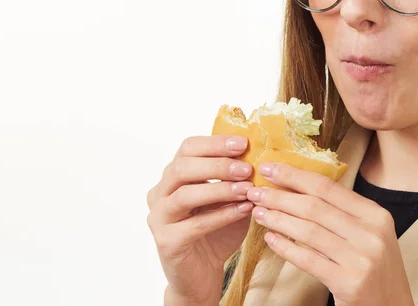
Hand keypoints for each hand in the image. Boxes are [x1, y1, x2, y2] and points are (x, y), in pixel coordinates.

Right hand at [147, 135, 255, 304]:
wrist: (202, 274)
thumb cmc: (216, 232)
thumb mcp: (229, 200)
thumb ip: (236, 179)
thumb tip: (259, 156)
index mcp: (172, 176)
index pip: (187, 148)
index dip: (215, 143)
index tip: (243, 143)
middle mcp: (159, 193)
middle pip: (182, 167)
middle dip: (217, 164)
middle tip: (247, 167)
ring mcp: (159, 217)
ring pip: (185, 194)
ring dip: (220, 189)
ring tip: (248, 189)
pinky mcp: (167, 242)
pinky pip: (195, 224)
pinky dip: (222, 215)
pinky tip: (244, 210)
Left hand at [246, 163, 413, 305]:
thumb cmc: (374, 268)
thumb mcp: (368, 233)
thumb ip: (342, 212)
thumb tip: (297, 186)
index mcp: (375, 214)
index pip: (327, 186)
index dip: (294, 175)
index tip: (268, 167)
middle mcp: (371, 233)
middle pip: (314, 206)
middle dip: (279, 196)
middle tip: (255, 191)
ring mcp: (362, 259)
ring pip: (308, 230)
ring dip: (278, 219)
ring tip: (258, 213)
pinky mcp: (349, 283)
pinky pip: (308, 260)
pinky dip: (286, 248)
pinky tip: (270, 239)